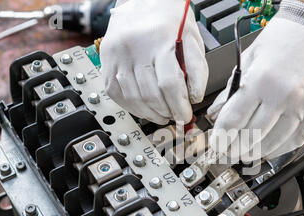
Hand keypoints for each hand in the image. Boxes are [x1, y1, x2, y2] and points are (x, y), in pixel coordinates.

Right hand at [100, 0, 207, 124]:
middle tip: (175, 116)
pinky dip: (131, 106)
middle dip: (166, 112)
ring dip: (150, 113)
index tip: (185, 116)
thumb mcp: (192, 39)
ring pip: (132, 97)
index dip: (178, 106)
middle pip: (150, 94)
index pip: (169, 84)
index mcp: (160, 39)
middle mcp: (135, 46)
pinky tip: (144, 108)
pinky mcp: (106, 61)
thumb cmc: (170, 20)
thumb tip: (194, 98)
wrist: (143, 0)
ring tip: (162, 115)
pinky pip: (115, 93)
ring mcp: (117, 54)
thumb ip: (197, 69)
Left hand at [208, 1, 303, 160]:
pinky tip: (270, 150)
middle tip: (228, 154)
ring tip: (246, 155)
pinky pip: (297, 139)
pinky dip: (280, 149)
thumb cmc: (286, 34)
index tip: (216, 145)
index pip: (233, 120)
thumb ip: (232, 88)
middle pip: (252, 136)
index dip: (221, 138)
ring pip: (274, 142)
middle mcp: (284, 95)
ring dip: (256, 152)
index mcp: (262, 80)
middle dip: (235, 149)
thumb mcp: (250, 57)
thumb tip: (218, 111)